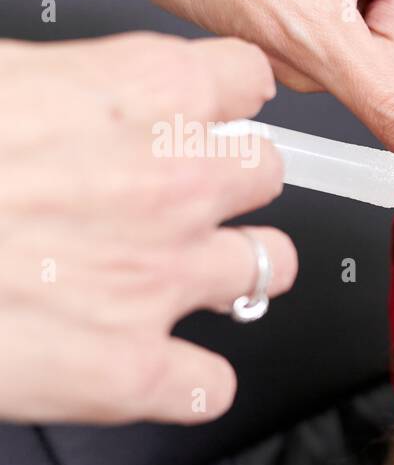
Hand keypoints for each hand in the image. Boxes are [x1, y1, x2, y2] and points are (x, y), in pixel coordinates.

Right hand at [0, 33, 294, 423]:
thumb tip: (63, 104)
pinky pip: (210, 385)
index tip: (208, 109)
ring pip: (266, 269)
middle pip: (263, 173)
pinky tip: (150, 370)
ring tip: (172, 278)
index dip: (222, 97)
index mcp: (136, 94)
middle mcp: (172, 183)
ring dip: (229, 273)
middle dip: (227, 184)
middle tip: (176, 198)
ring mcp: (161, 280)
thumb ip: (56, 91)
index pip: (241, 79)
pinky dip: (185, 383)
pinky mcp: (130, 371)